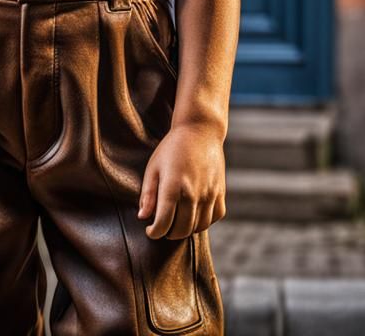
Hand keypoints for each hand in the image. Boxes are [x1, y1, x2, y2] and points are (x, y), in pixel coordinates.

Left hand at [137, 120, 226, 238]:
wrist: (200, 131)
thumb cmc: (172, 148)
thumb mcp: (153, 167)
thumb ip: (148, 194)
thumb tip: (143, 218)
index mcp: (173, 186)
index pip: (163, 223)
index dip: (154, 232)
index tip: (150, 230)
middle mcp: (193, 193)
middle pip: (181, 229)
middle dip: (169, 233)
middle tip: (163, 226)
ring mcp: (209, 194)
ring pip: (199, 227)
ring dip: (186, 229)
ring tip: (177, 221)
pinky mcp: (220, 192)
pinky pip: (214, 218)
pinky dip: (204, 222)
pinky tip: (194, 214)